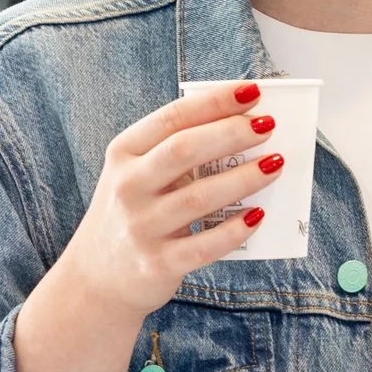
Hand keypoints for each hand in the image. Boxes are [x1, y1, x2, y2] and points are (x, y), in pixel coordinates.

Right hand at [57, 80, 286, 318]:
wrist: (96, 279)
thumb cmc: (131, 213)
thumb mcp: (136, 174)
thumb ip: (174, 152)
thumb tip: (241, 127)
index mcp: (124, 154)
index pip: (171, 118)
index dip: (214, 102)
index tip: (251, 92)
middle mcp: (127, 187)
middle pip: (183, 151)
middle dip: (231, 133)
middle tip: (267, 126)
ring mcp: (141, 227)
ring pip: (199, 197)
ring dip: (244, 178)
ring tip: (275, 164)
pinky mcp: (158, 264)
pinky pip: (205, 245)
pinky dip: (235, 229)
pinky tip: (257, 215)